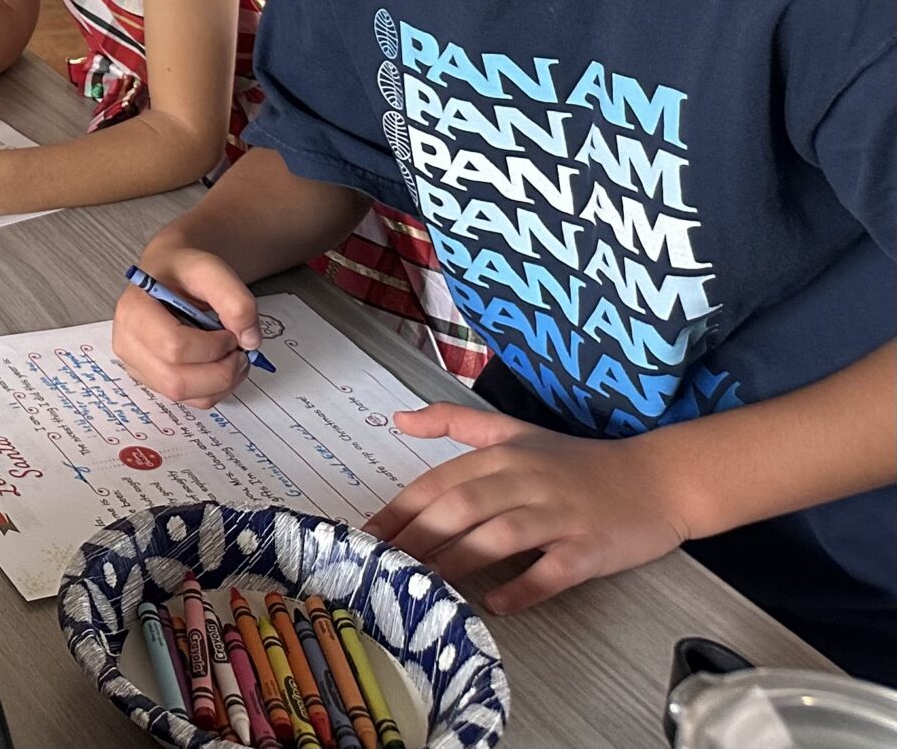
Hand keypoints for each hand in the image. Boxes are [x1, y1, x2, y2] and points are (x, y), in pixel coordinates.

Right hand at [111, 246, 255, 407]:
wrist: (171, 274)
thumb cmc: (183, 272)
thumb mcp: (210, 269)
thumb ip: (234, 299)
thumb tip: (249, 340)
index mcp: (134, 311)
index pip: (172, 347)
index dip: (212, 347)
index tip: (231, 333)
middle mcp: (127, 342)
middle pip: (176, 380)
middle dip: (220, 372)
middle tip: (240, 351)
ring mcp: (136, 365)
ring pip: (183, 395)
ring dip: (220, 383)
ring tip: (233, 357)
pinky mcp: (151, 379)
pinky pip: (186, 400)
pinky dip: (213, 389)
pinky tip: (219, 365)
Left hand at [363, 407, 690, 614]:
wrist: (657, 479)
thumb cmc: (577, 462)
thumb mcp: (515, 431)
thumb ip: (455, 422)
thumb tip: (399, 420)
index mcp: (503, 455)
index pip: (439, 481)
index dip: (400, 509)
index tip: (367, 535)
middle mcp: (526, 480)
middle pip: (462, 507)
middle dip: (418, 536)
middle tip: (385, 566)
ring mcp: (560, 515)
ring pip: (500, 536)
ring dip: (459, 561)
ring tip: (426, 584)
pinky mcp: (591, 548)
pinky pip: (552, 571)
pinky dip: (523, 588)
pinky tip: (495, 604)